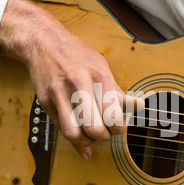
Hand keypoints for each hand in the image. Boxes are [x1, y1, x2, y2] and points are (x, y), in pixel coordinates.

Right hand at [0, 0, 141, 158]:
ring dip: (86, 142)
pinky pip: (60, 129)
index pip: (112, 115)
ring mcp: (59, 94)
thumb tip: (138, 106)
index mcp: (98, 75)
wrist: (44, 43)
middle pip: (94, 128)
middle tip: (106, 133)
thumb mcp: (102, 67)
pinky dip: (73, 138)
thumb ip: (118, 92)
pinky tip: (80, 135)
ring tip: (91, 136)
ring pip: (73, 134)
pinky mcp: (45, 102)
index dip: (118, 129)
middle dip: (103, 137)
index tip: (118, 128)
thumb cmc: (77, 56)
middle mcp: (79, 84)